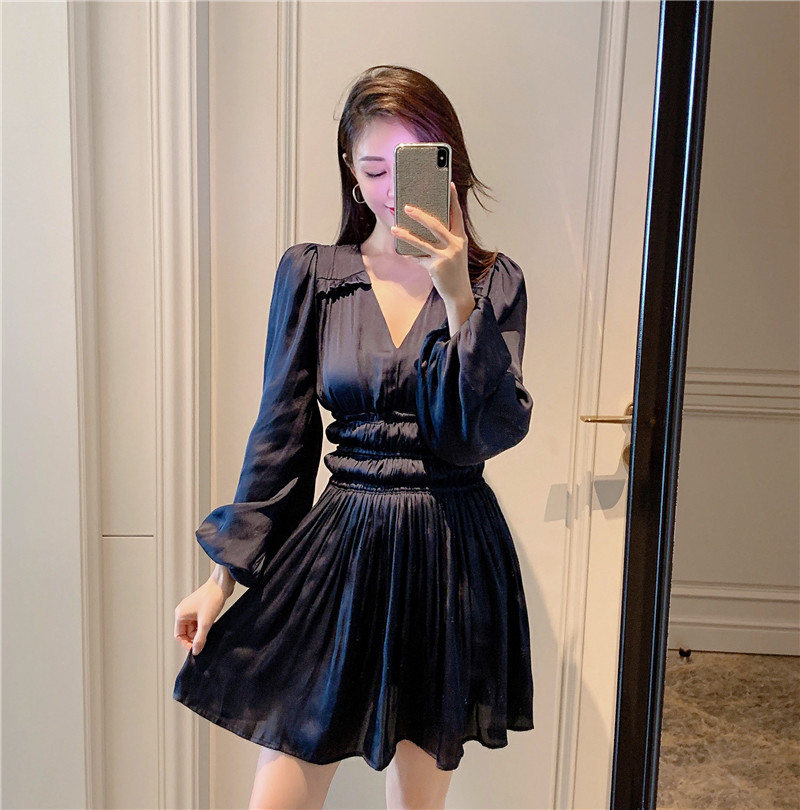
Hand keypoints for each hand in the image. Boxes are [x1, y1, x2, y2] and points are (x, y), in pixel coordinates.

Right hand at [174, 576, 229, 654]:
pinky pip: (199, 621)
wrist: (222, 583)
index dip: (187, 643)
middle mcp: (184, 611)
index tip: (196, 649)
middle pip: (186, 632)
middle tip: (205, 640)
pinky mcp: (200, 607)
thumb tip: (196, 650)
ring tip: (210, 629)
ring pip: (194, 627)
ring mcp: (192, 609)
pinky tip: (212, 624)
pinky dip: (205, 625)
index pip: (179, 635)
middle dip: (195, 637)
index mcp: (180, 614)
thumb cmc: (212, 597)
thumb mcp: (206, 622)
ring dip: (201, 631)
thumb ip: (200, 639)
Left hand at [391, 182, 475, 332]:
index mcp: (460, 238)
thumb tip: (425, 225)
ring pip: (422, 242)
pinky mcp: (436, 267)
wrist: (458, 293)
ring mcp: (445, 256)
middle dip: (420, 215)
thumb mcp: (454, 252)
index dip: (454, 199)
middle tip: (407, 207)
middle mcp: (455, 245)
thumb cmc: (454, 270)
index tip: (450, 184)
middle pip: (436, 225)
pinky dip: (410, 255)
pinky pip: (418, 258)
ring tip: (394, 228)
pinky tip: (402, 252)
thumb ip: (444, 239)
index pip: (457, 214)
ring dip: (406, 234)